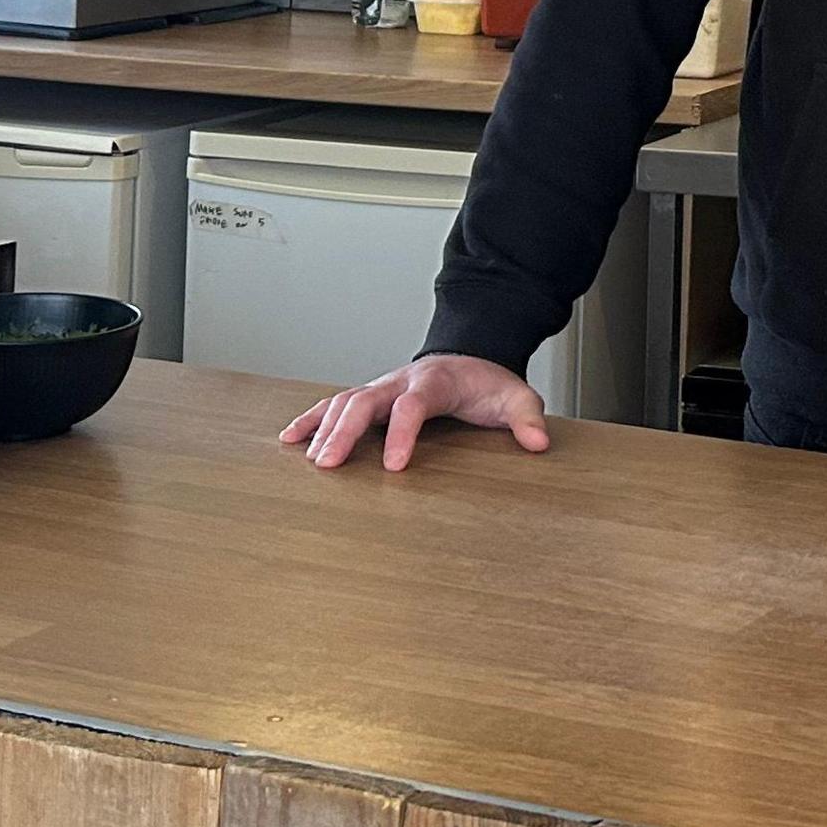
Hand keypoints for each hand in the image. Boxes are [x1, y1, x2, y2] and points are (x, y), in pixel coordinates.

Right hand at [280, 354, 549, 471]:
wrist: (470, 359)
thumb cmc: (487, 385)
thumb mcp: (516, 397)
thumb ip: (527, 418)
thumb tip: (538, 442)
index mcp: (435, 381)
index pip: (413, 406)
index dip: (401, 434)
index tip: (394, 466)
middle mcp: (400, 381)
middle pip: (364, 401)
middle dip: (344, 432)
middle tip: (326, 465)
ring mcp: (381, 387)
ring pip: (343, 401)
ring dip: (322, 428)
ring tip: (307, 459)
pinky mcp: (369, 396)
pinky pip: (334, 404)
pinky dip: (310, 419)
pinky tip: (289, 439)